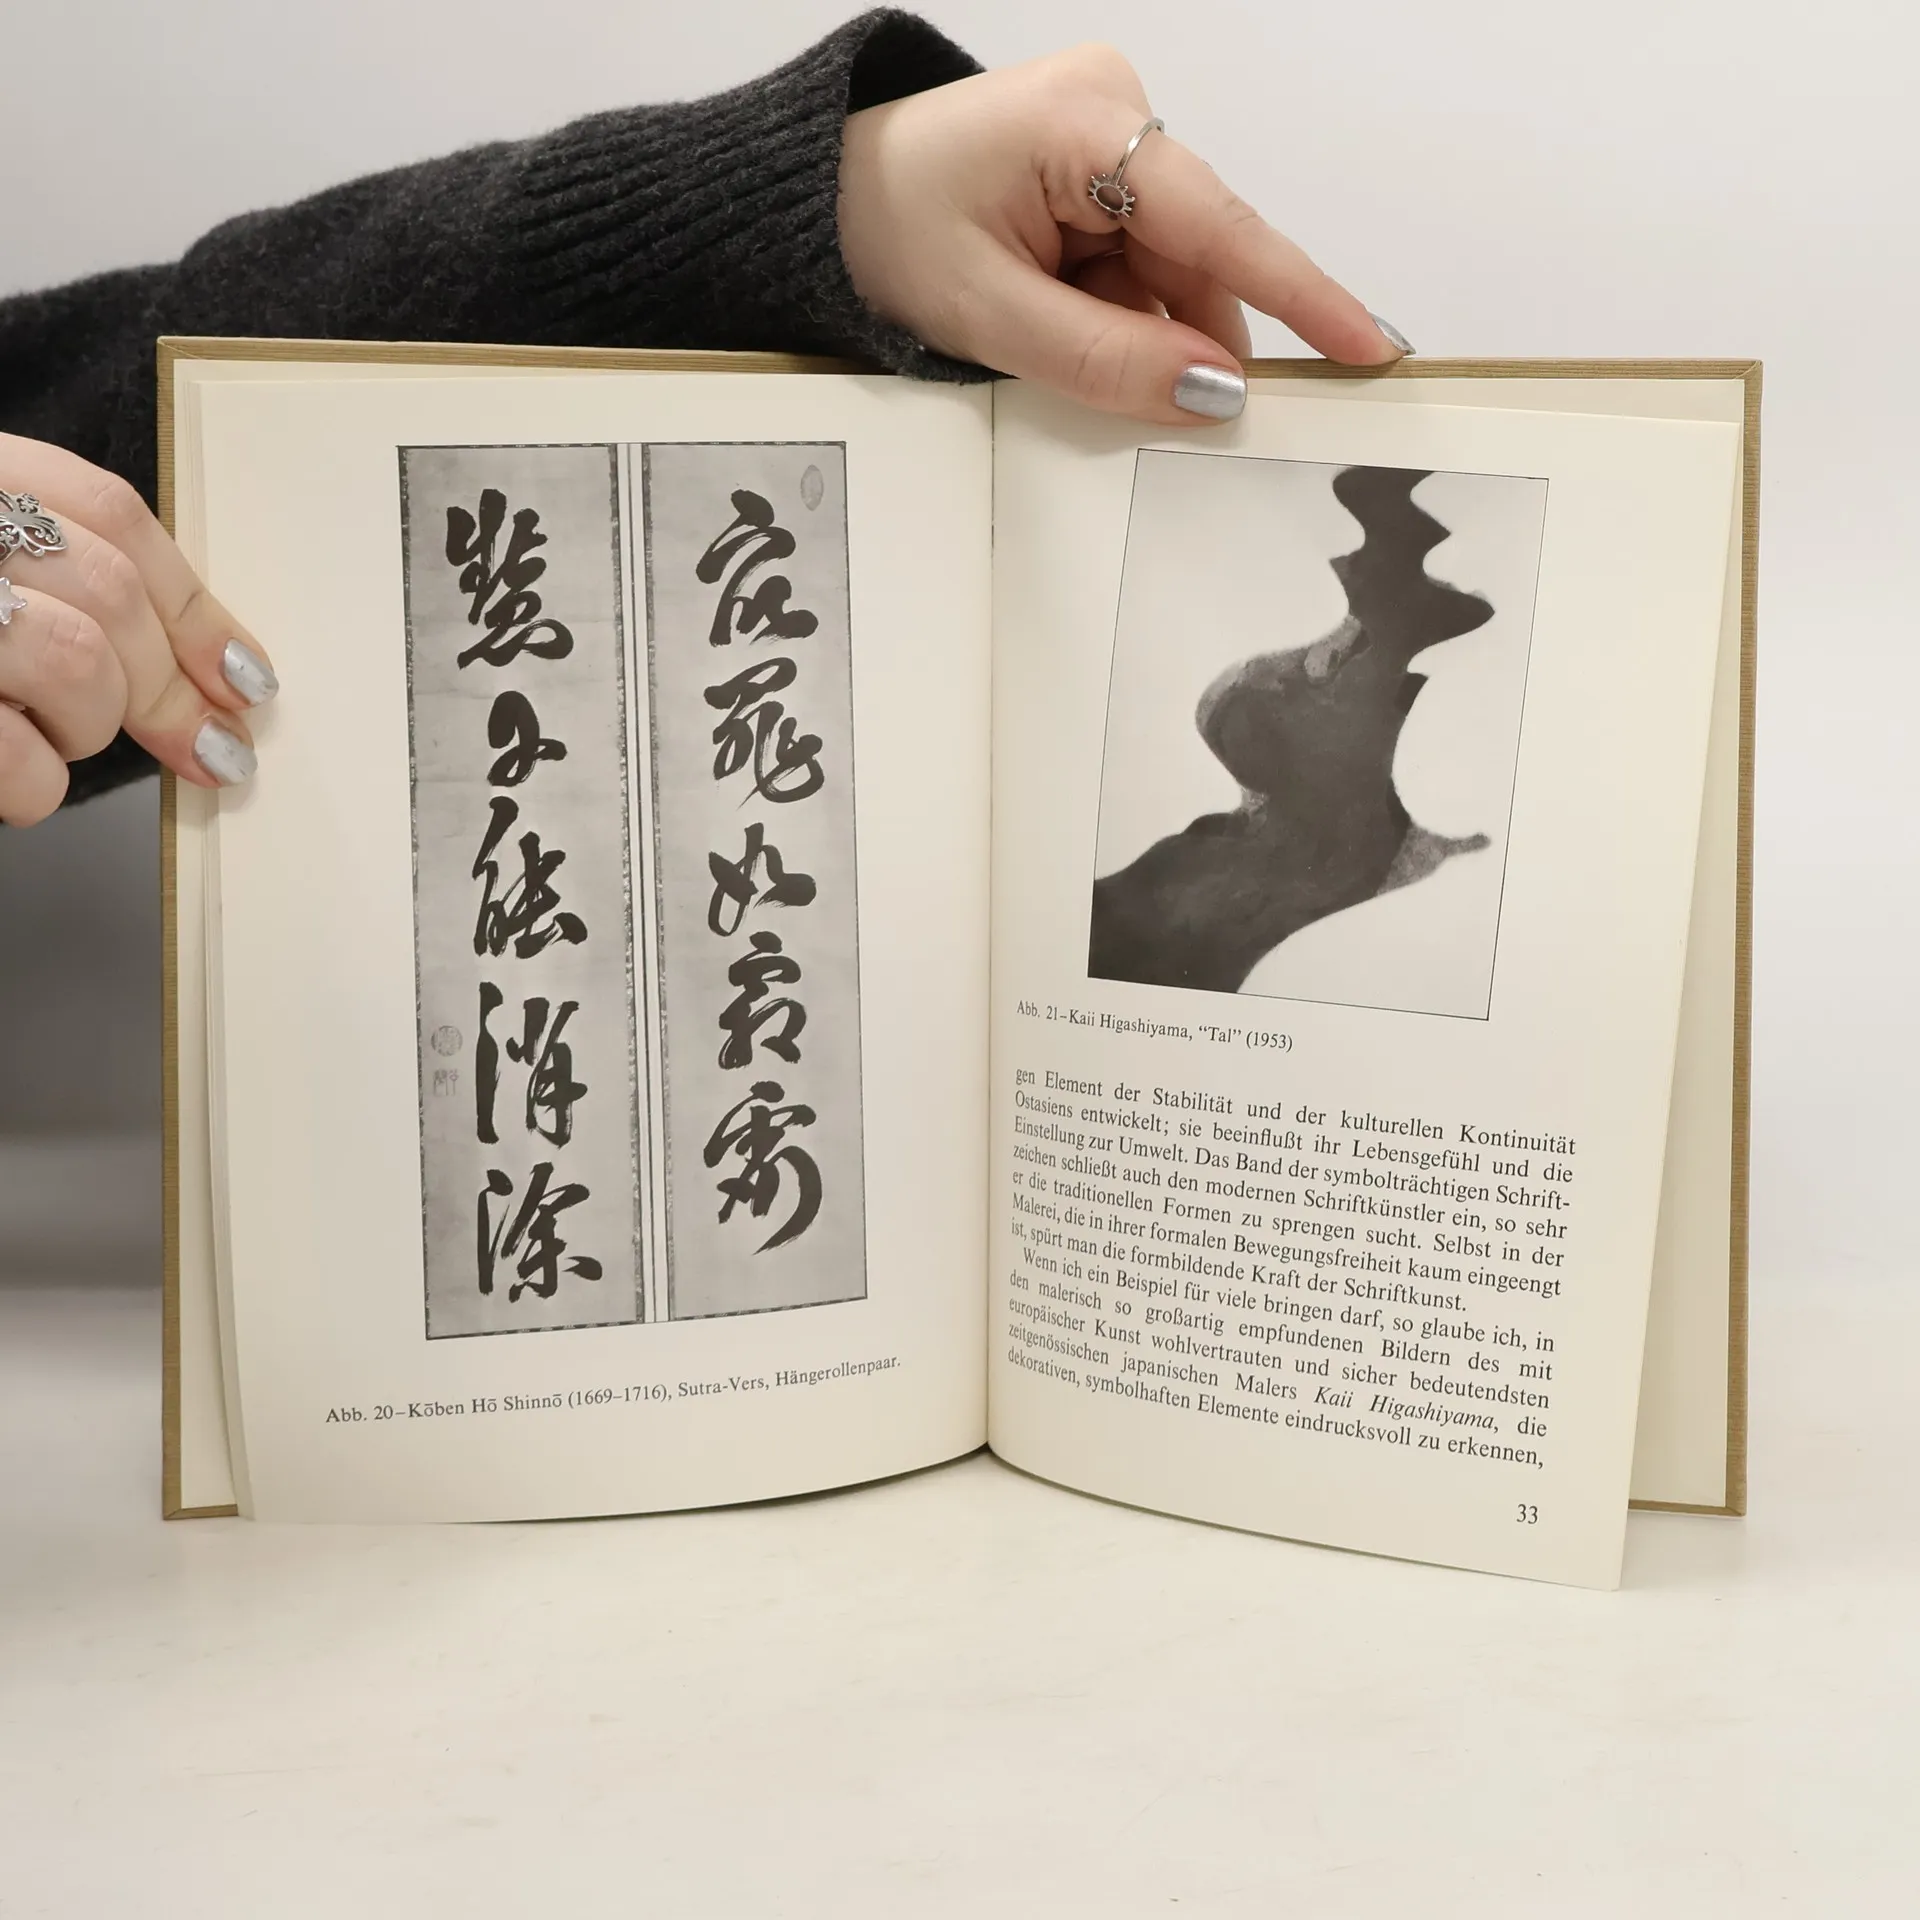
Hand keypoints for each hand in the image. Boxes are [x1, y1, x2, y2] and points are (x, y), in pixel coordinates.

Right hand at [0, 435, 272, 824]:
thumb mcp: (3, 560)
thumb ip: (75, 581)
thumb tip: (219, 669)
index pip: (111, 514)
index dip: (197, 607)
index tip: (250, 678)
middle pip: (110, 591)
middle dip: (170, 686)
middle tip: (212, 748)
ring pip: (78, 663)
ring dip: (89, 726)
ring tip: (52, 735)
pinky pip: (19, 760)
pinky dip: (35, 786)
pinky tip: (15, 778)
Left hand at [838, 43, 1406, 424]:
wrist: (816, 201)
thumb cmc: (880, 235)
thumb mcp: (986, 315)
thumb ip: (1105, 359)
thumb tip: (1213, 393)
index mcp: (1089, 122)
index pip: (1218, 223)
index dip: (1297, 293)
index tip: (1367, 347)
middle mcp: (1117, 112)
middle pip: (1196, 258)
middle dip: (1170, 336)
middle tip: (1111, 389)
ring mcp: (1110, 138)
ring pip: (1170, 272)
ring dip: (1132, 329)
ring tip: (1038, 332)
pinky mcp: (1098, 171)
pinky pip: (1140, 264)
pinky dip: (1114, 312)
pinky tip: (1054, 318)